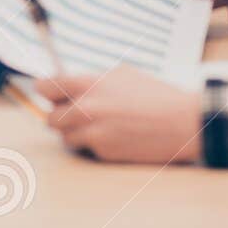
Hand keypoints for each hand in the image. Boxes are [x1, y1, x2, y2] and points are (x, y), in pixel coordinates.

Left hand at [35, 67, 203, 163]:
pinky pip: (88, 149)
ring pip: (66, 137)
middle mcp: (85, 110)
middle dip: (60, 116)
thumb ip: (91, 81)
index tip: (49, 93)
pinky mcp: (104, 153)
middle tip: (73, 113)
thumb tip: (69, 86)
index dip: (46, 90)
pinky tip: (116, 136)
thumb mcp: (121, 75)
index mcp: (88, 85)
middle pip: (50, 118)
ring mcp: (93, 134)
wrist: (182, 123)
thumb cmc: (155, 95)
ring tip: (99, 125)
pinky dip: (96, 144)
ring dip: (76, 133)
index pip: (45, 87)